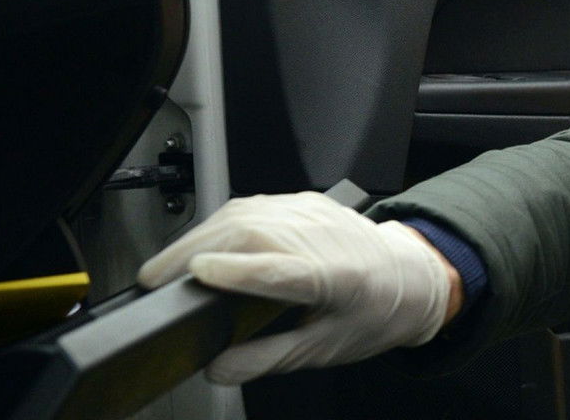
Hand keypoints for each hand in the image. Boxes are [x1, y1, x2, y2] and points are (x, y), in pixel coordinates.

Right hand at [137, 191, 453, 383]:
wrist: (412, 277)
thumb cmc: (375, 312)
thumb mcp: (324, 349)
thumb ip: (268, 357)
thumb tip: (219, 367)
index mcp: (337, 278)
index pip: (279, 268)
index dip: (237, 271)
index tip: (197, 276)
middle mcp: (325, 238)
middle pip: (252, 233)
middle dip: (195, 251)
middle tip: (157, 279)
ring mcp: (315, 213)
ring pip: (246, 212)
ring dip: (200, 235)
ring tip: (169, 264)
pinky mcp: (306, 201)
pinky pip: (255, 204)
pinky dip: (221, 223)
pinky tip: (203, 242)